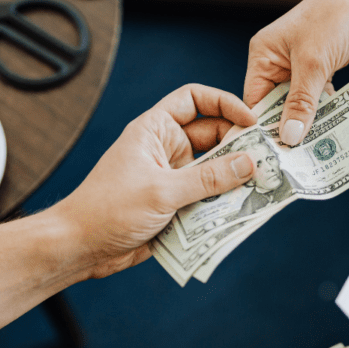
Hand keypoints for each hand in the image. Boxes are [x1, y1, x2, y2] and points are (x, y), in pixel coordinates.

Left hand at [48, 85, 256, 277]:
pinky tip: (246, 209)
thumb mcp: (162, 191)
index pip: (194, 99)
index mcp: (155, 130)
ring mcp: (172, 178)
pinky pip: (208, 198)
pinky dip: (225, 202)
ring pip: (214, 170)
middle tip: (268, 159)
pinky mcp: (177, 205)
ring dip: (235, 178)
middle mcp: (166, 149)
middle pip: (213, 137)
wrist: (80, 248)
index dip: (224, 103)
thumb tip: (249, 164)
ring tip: (265, 185)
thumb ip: (208, 178)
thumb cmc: (108, 209)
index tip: (250, 120)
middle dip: (239, 146)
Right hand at [244, 0, 348, 145]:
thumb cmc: (334, 18)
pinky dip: (321, 113)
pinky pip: (314, 99)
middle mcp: (275, 62)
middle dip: (285, 129)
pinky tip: (327, 132)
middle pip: (274, 106)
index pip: (253, 100)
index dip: (260, 127)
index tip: (269, 155)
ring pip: (296, 105)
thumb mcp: (314, 64)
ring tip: (310, 153)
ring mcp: (298, 67)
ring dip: (306, 124)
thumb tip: (289, 137)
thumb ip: (301, 103)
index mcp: (262, 55)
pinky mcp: (318, 71)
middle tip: (293, 161)